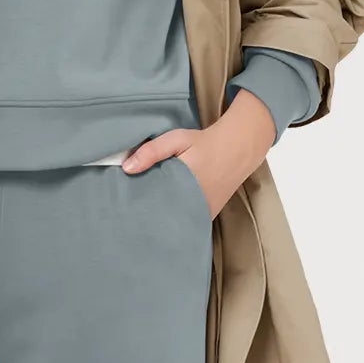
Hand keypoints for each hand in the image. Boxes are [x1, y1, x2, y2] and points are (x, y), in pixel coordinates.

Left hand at [120, 93, 275, 217]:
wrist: (238, 149)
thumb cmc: (204, 143)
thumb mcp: (176, 139)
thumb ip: (152, 152)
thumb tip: (126, 169)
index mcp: (182, 185)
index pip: (153, 204)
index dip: (139, 207)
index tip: (126, 208)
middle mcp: (194, 203)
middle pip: (163, 217)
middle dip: (148, 216)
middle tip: (131, 216)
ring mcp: (203, 212)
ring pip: (176, 223)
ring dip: (163, 221)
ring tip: (145, 220)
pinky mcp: (209, 215)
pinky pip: (189, 223)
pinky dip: (178, 222)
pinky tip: (166, 219)